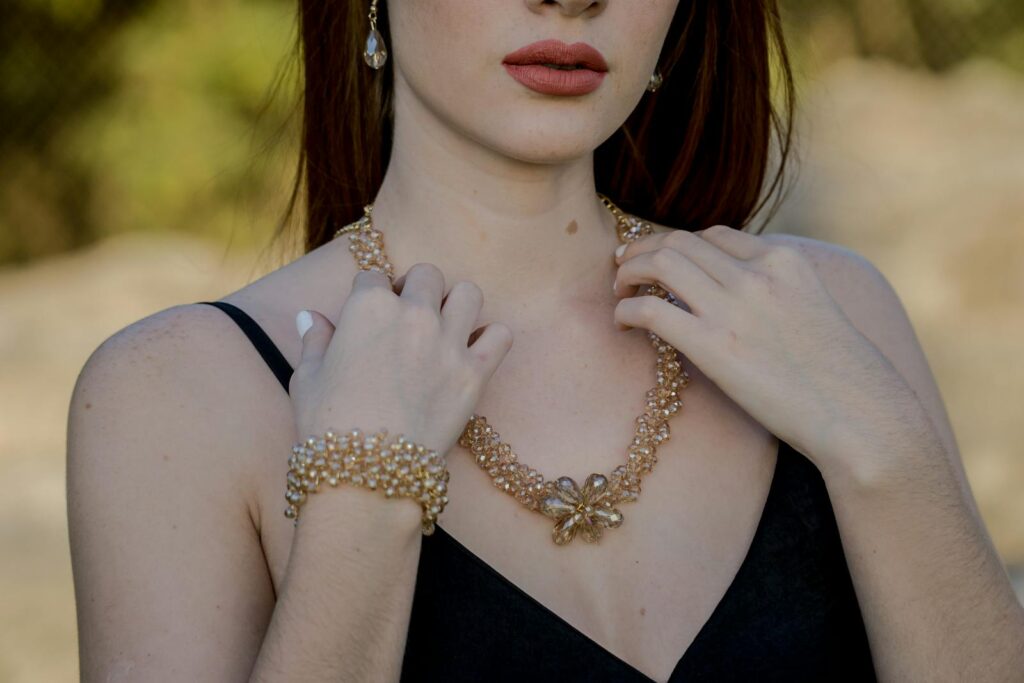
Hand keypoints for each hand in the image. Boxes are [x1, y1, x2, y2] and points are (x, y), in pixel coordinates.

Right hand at [290, 263, 513, 458]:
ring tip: (444, 327)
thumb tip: (310, 316)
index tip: (369, 315)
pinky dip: (491, 339)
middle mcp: (414, 314)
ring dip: (456, 305)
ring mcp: (449, 342)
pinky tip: (473, 351)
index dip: (369, 296)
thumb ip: (315, 339)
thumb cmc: (328, 425)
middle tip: (408, 316)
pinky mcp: (476, 373)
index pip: (373, 278)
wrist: (368, 471)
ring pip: (469, 294)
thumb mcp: (308, 377)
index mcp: (368, 307)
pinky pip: (501, 335)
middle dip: (416, 289)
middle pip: (426, 275)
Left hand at [611, 225, 932, 482]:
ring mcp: (735, 308)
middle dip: (644, 249)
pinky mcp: (714, 347)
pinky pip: (652, 309)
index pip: (717, 235)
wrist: (862, 415)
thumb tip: (741, 301)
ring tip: (619, 291)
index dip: (680, 244)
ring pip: (660, 263)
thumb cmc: (843, 377)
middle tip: (623, 266)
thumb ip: (779, 293)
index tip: (662, 259)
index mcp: (785, 261)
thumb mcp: (818, 311)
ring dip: (629, 272)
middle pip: (680, 241)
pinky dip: (627, 310)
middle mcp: (758, 274)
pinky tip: (623, 324)